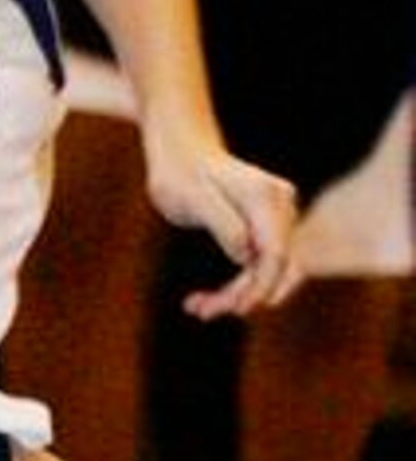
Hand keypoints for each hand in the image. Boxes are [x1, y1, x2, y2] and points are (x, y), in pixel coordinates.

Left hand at [140, 115, 301, 319]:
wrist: (179, 149)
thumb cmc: (178, 171)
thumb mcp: (191, 198)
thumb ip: (223, 224)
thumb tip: (248, 255)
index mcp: (265, 197)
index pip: (275, 254)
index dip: (259, 287)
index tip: (235, 309)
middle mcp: (281, 205)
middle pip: (274, 265)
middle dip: (243, 294)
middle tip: (201, 310)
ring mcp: (277, 215)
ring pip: (266, 269)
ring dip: (237, 293)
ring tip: (197, 307)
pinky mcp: (266, 226)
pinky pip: (258, 263)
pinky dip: (237, 283)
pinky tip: (204, 298)